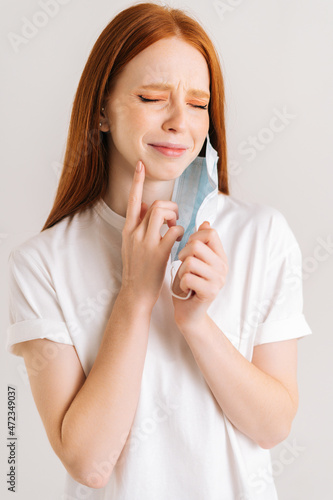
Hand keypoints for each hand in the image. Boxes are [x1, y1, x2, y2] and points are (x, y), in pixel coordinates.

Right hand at [120, 160, 184, 310]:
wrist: (135, 293)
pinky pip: (175, 231)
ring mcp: (146, 242)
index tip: (141, 165)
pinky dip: (181, 232)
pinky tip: (180, 241)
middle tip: (175, 220)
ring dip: (176, 216)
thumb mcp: (131, 244)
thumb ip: (138, 224)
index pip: (133, 200)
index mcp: (128, 230)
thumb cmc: (137, 269)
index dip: (137, 181)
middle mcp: (135, 233)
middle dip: (170, 207)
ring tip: (177, 228)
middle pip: (156, 204)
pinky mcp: (159, 252)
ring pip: (163, 213)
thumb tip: (146, 205)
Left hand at [172, 221, 227, 332]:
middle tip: (183, 267)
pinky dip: (181, 283)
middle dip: (183, 255)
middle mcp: (223, 267)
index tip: (188, 250)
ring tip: (185, 279)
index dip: (193, 238)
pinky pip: (187, 277)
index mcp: (221, 257)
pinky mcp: (210, 292)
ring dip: (181, 271)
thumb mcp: (194, 260)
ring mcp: (218, 280)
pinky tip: (186, 289)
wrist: (188, 313)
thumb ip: (200, 243)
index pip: (210, 233)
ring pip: (190, 261)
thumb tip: (205, 223)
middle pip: (197, 246)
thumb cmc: (188, 285)